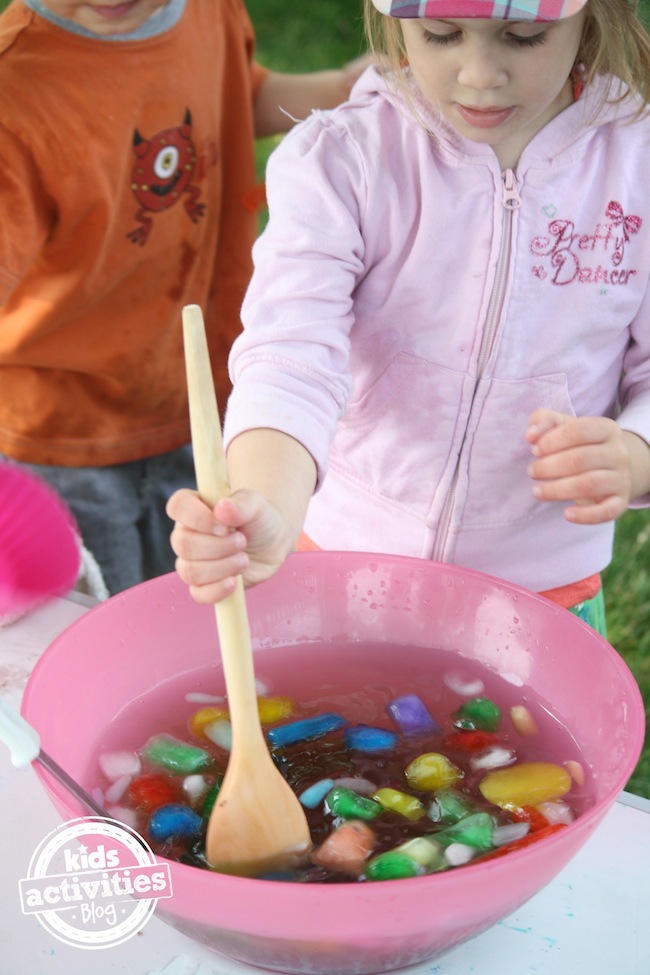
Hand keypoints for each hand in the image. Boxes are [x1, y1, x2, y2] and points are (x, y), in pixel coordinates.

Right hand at [166, 488, 295, 603]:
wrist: (273, 543)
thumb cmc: (259, 519)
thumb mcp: (256, 505)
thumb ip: (241, 504)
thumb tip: (222, 507)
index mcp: (194, 507)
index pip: (177, 506)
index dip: (197, 517)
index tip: (224, 526)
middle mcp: (187, 533)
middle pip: (182, 544)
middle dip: (218, 546)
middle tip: (242, 541)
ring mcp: (192, 560)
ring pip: (190, 571)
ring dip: (222, 567)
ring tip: (244, 559)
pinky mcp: (203, 584)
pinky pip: (198, 594)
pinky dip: (217, 590)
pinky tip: (234, 581)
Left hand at [525, 409, 639, 524]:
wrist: (611, 466)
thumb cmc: (578, 443)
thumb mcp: (563, 425)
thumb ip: (544, 420)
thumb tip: (530, 435)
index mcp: (606, 428)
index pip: (578, 430)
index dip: (552, 440)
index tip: (534, 450)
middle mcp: (618, 452)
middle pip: (580, 459)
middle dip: (549, 466)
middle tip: (532, 471)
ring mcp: (622, 478)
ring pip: (589, 484)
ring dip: (558, 490)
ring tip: (537, 491)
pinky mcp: (621, 501)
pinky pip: (607, 511)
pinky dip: (586, 516)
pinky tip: (566, 514)